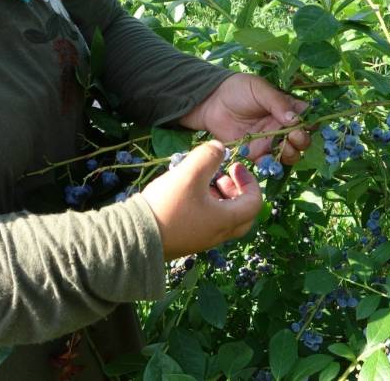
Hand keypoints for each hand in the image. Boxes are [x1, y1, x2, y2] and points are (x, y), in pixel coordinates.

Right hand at [141, 140, 261, 259]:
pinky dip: (207, 206)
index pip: (254, 202)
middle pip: (243, 215)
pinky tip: (187, 193)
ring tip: (204, 181)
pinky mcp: (187, 241)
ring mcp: (202, 240)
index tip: (235, 166)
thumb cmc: (167, 205)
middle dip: (237, 191)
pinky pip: (208, 223)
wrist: (135, 237)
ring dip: (221, 198)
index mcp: (226, 220)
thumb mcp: (190, 173)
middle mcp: (218, 234)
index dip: (249, 181)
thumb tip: (220, 148)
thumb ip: (209, 156)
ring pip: (224, 218)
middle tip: (224, 176)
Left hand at [180, 73, 310, 164]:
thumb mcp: (260, 90)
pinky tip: (268, 158)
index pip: (307, 118)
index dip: (311, 123)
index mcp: (287, 109)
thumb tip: (296, 119)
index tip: (307, 124)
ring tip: (285, 146)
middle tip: (293, 136)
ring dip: (291, 153)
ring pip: (290, 154)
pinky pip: (269, 163)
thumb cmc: (238, 90)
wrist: (212, 102)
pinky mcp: (256, 153)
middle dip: (302, 140)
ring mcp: (270, 141)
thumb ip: (278, 103)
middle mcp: (283, 127)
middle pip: (302, 139)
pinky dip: (272, 164)